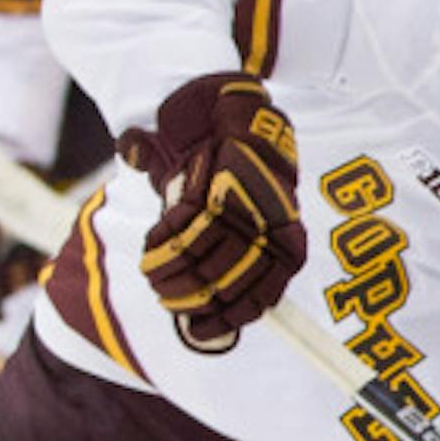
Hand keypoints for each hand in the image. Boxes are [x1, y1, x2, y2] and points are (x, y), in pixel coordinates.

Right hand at [116, 73, 305, 352]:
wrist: (218, 109)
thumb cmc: (224, 172)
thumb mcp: (234, 219)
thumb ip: (227, 263)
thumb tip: (208, 329)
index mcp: (287, 238)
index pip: (264, 296)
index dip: (228, 320)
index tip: (199, 332)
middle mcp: (275, 222)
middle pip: (228, 280)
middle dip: (190, 297)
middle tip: (165, 299)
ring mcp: (251, 201)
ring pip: (203, 254)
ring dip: (171, 270)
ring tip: (153, 273)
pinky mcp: (223, 179)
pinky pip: (185, 224)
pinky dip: (163, 239)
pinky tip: (153, 242)